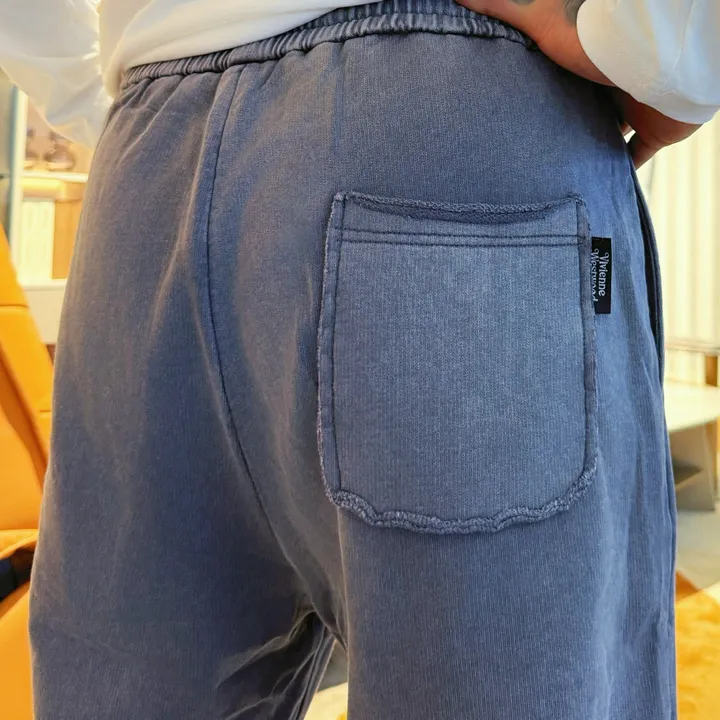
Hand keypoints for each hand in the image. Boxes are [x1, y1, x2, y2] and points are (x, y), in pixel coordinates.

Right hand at [456, 0, 702, 166]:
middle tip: (534, 147)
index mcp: (588, 58)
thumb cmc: (599, 38)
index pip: (564, 76)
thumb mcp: (540, 21)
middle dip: (565, 123)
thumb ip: (503, 7)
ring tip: (557, 171)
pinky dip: (621, 170)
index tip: (519, 108)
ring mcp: (636, 106)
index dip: (545, 90)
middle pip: (585, 106)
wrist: (657, 59)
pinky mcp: (655, 129)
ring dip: (589, 147)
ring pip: (609, 131)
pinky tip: (599, 184)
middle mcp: (611, 80)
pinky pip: (637, 155)